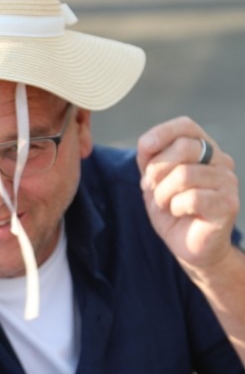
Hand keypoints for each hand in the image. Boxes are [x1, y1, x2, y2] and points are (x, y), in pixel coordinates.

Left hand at [136, 117, 238, 272]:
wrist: (190, 247)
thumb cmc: (173, 211)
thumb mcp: (154, 182)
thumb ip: (150, 160)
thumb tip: (147, 144)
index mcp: (204, 150)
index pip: (187, 126)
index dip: (163, 132)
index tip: (144, 146)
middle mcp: (220, 161)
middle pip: (184, 147)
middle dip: (157, 169)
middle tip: (152, 188)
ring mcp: (227, 182)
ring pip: (184, 174)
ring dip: (163, 193)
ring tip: (166, 204)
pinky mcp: (228, 204)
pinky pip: (192, 198)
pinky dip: (176, 207)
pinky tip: (180, 213)